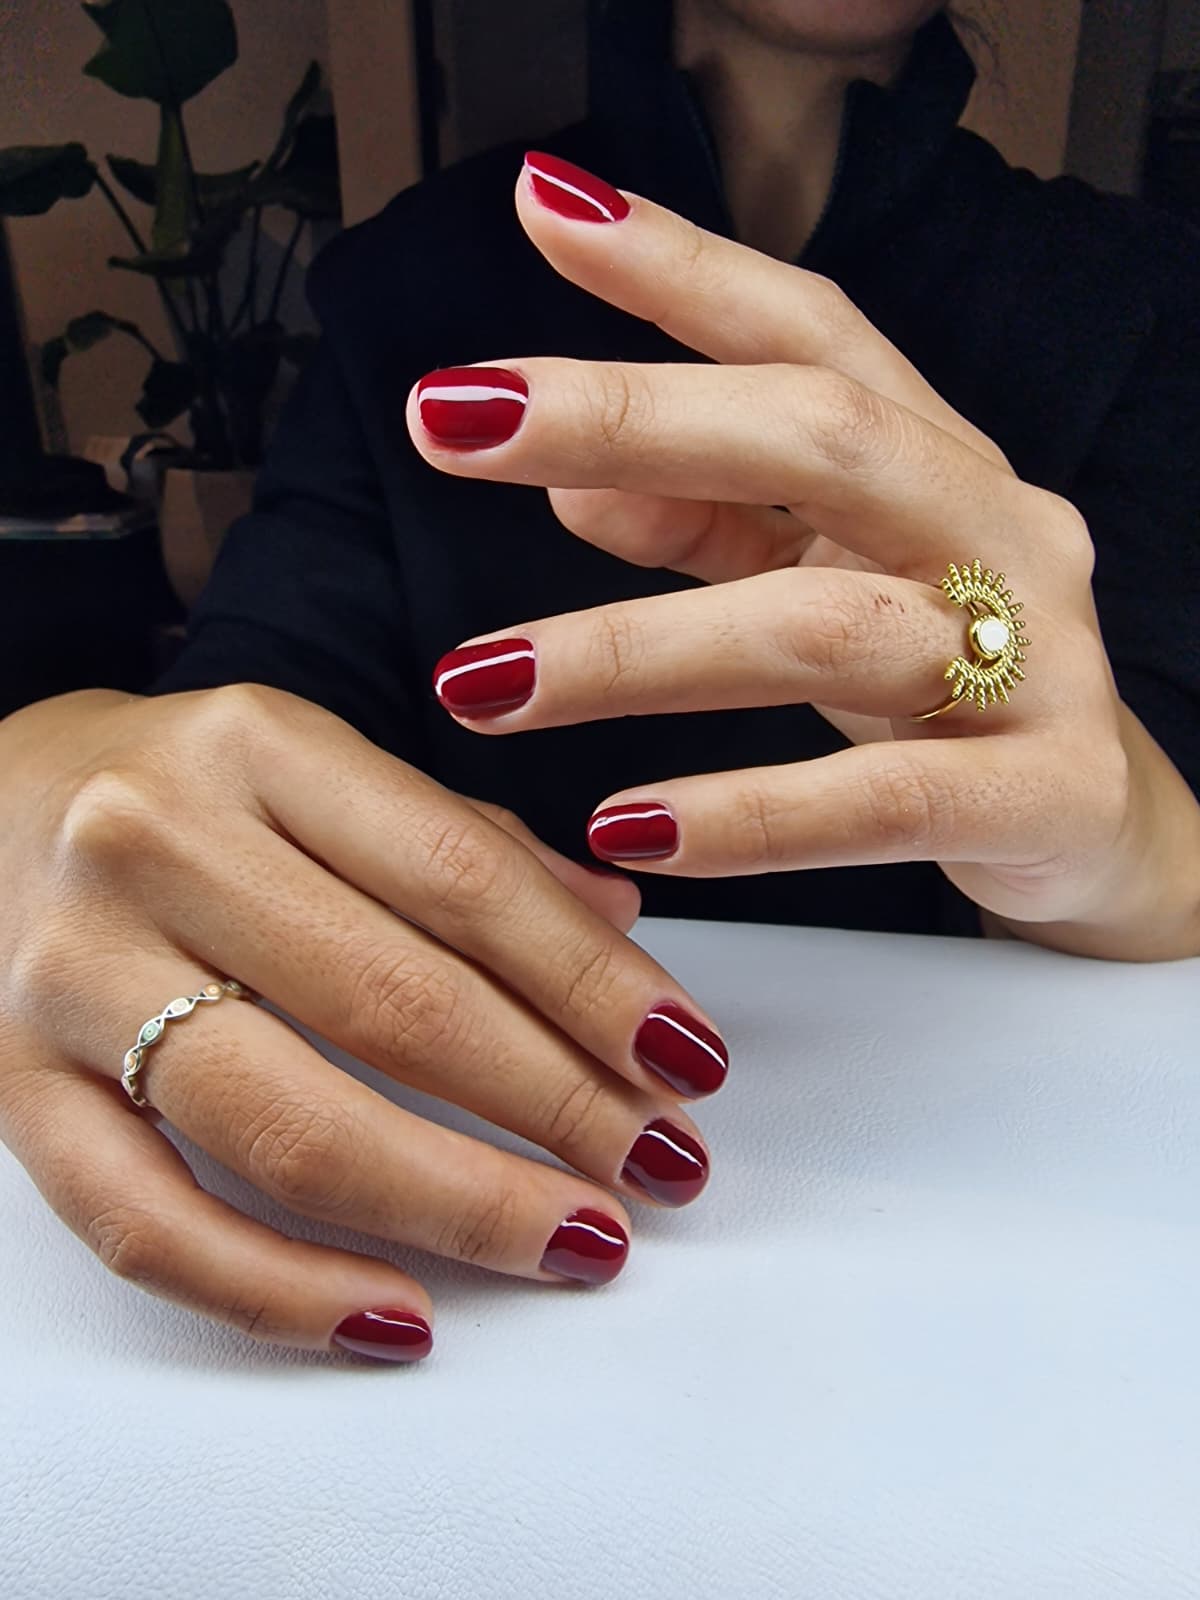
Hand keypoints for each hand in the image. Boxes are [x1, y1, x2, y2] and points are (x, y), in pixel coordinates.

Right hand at [0, 686, 725, 1361]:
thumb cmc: (178, 790)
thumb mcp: (317, 763)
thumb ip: (461, 838)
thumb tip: (619, 920)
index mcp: (256, 745)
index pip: (463, 877)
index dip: (592, 983)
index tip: (685, 1057)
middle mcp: (157, 847)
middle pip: (395, 1004)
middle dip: (556, 1103)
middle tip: (660, 1161)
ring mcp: (74, 977)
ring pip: (291, 1127)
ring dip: (460, 1204)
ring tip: (578, 1239)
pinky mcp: (12, 1092)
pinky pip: (149, 1226)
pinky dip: (281, 1292)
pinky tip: (399, 1317)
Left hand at [410, 154, 1199, 961]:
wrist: (1105, 828)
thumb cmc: (948, 689)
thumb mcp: (826, 583)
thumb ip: (706, 525)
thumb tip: (570, 477)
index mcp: (937, 465)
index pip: (813, 335)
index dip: (682, 269)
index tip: (543, 211)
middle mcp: (999, 532)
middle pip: (821, 436)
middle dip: (631, 416)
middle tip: (452, 422)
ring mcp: (1038, 661)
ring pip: (824, 627)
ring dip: (635, 652)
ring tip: (483, 681)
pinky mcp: (1044, 793)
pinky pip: (884, 803)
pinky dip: (748, 814)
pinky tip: (628, 826)